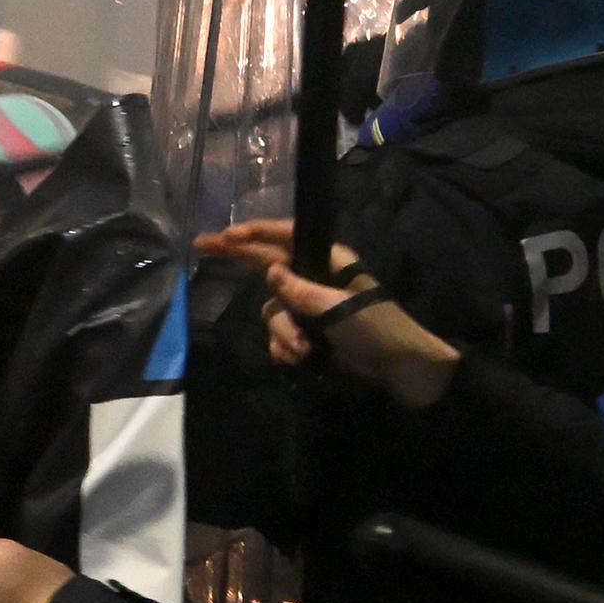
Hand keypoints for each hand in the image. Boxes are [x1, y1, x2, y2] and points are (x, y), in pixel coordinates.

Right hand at [194, 219, 461, 409]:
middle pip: (267, 266)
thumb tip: (271, 271)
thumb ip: (301, 290)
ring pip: (273, 312)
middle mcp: (315, 278)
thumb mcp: (339, 308)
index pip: (285, 237)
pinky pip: (280, 336)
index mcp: (329, 260)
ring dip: (283, 333)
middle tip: (201, 246)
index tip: (225, 232)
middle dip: (240, 263)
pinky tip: (299, 360)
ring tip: (303, 350)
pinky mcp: (310, 335)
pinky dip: (285, 348)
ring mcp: (310, 307)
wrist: (402, 370)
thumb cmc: (377, 329)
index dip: (254, 232)